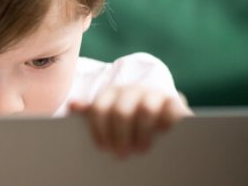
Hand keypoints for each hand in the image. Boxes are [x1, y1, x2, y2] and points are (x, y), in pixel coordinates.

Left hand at [69, 84, 192, 158]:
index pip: (99, 109)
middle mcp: (132, 91)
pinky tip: (163, 136)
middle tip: (121, 155)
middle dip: (119, 136)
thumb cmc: (126, 118)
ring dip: (142, 133)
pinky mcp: (174, 102)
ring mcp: (154, 95)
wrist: (158, 110)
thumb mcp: (108, 114)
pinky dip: (167, 123)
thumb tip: (73, 106)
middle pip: (121, 112)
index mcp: (112, 94)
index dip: (99, 130)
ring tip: (141, 150)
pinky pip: (171, 110)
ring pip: (145, 110)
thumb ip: (91, 112)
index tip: (102, 148)